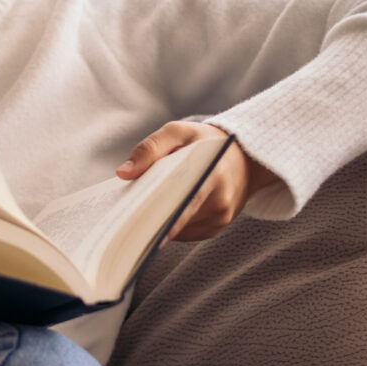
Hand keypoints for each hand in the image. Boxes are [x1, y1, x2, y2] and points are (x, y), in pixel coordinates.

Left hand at [116, 121, 278, 242]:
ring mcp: (220, 219)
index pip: (183, 204)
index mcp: (212, 176)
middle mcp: (221, 203)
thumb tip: (123, 173)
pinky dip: (169, 226)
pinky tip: (156, 215)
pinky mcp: (216, 227)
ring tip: (137, 214)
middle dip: (151, 223)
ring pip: (179, 230)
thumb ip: (150, 148)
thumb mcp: (178, 132)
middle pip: (177, 221)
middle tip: (124, 224)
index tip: (135, 226)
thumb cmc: (205, 141)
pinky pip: (185, 233)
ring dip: (158, 223)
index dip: (160, 218)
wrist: (244, 155)